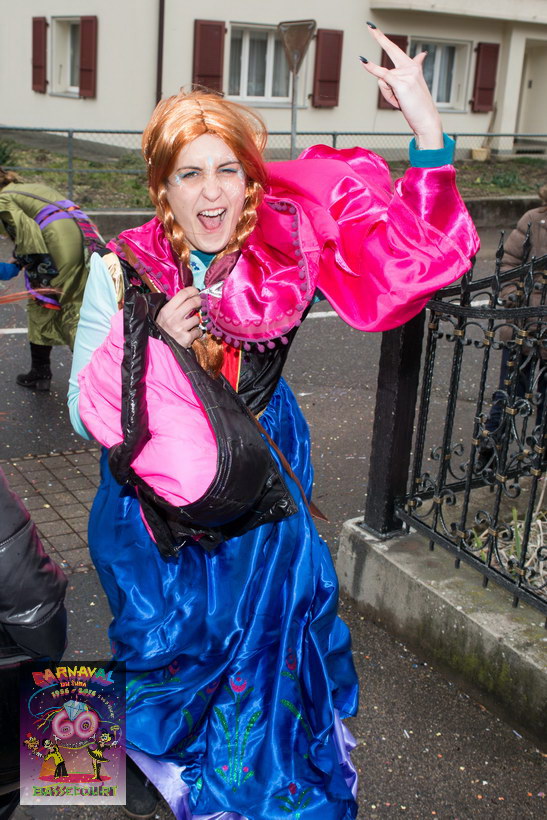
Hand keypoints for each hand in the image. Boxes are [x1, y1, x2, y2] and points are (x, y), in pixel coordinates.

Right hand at [156, 286, 203, 347]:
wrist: (159, 346)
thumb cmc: (162, 329)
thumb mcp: (163, 315)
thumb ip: (173, 306)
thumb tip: (187, 296)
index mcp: (167, 310)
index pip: (182, 294)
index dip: (192, 290)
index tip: (196, 291)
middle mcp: (173, 317)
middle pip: (192, 303)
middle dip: (199, 301)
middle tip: (201, 302)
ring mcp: (180, 328)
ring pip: (197, 318)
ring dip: (197, 320)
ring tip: (192, 323)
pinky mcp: (186, 338)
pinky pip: (198, 331)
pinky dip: (197, 332)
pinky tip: (192, 333)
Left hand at [361, 24, 442, 149]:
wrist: (426, 119)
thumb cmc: (417, 107)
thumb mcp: (411, 88)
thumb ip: (412, 71)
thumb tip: (423, 53)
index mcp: (413, 67)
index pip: (396, 50)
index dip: (384, 39)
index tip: (374, 29)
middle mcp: (410, 67)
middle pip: (390, 51)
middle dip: (379, 36)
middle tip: (369, 26)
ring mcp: (407, 74)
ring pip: (383, 81)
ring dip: (388, 95)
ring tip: (401, 102)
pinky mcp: (401, 83)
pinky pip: (382, 75)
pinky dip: (372, 68)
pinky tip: (363, 61)